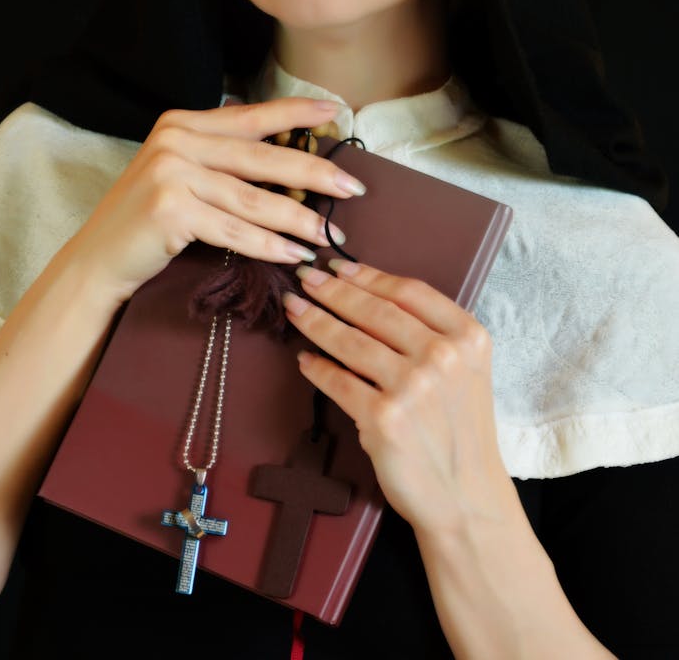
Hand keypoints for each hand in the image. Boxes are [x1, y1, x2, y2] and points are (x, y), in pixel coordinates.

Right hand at [56, 99, 364, 303]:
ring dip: (298, 220)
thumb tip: (288, 162)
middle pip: (261, 157)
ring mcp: (172, 173)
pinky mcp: (171, 210)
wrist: (97, 259)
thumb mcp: (179, 172)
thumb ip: (219, 157)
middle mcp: (176, 140)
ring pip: (253, 199)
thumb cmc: (146, 220)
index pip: (251, 115)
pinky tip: (294, 255)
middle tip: (353, 187)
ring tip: (329, 235)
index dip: (296, 114)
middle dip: (313, 173)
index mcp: (182, 123)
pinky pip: (234, 231)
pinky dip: (268, 246)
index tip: (335, 113)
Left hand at [284, 260, 517, 540]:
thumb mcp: (466, 371)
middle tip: (305, 278)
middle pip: (375, 310)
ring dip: (316, 321)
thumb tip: (366, 297)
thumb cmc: (460, 431)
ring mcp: (413, 387)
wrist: (466, 497)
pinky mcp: (384, 418)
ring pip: (350, 341)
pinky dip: (317, 368)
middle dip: (333, 290)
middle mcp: (443, 357)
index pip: (408, 291)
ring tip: (295, 309)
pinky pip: (338, 382)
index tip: (339, 266)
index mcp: (467, 337)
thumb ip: (430, 334)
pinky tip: (305, 359)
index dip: (368, 275)